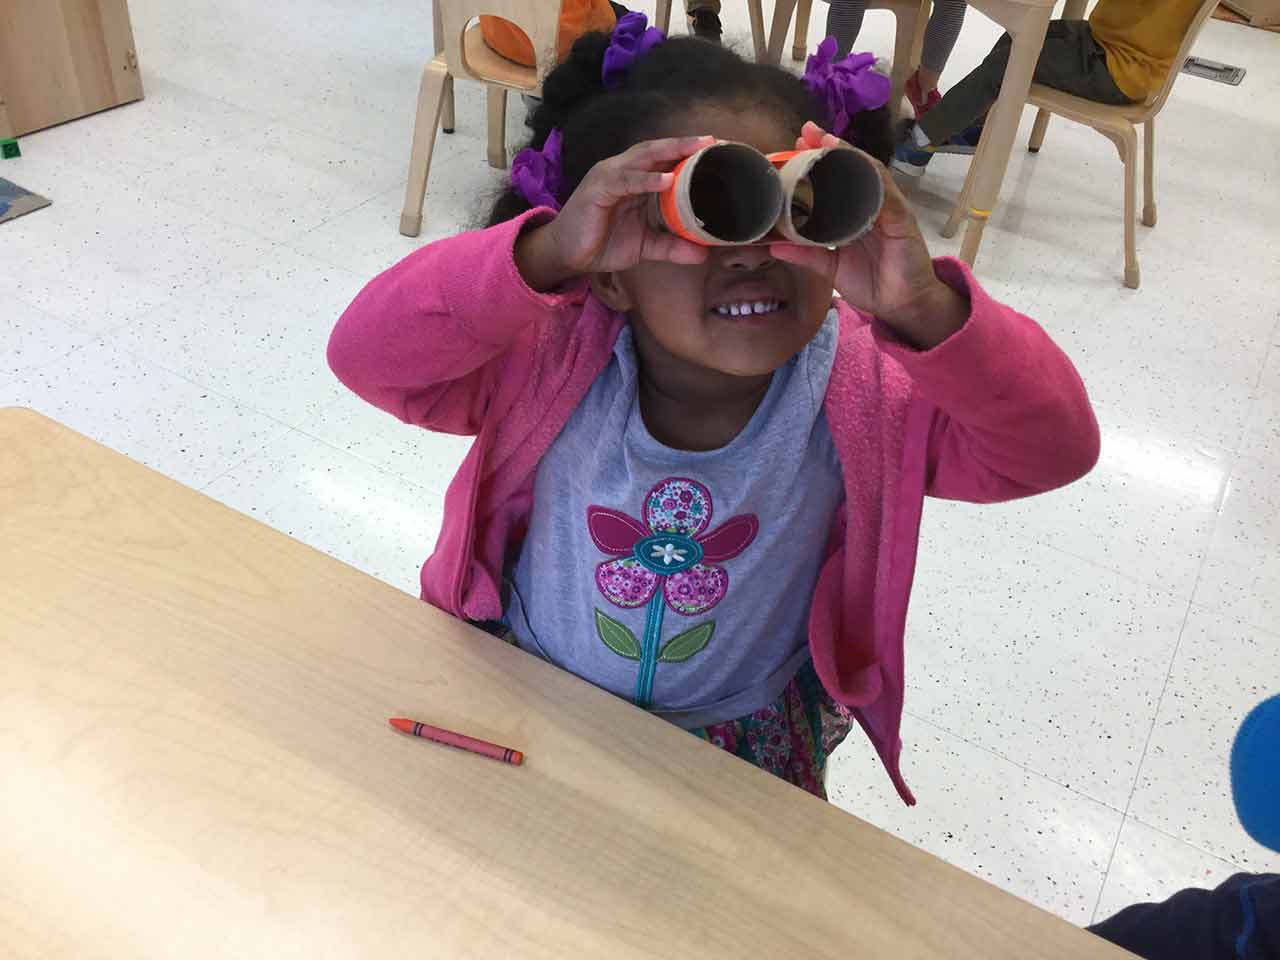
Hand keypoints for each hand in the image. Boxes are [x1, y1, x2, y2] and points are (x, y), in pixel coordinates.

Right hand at [517, 136, 712, 289]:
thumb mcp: (644, 246)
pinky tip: (666, 180)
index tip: (718, 152)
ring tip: (696, 150)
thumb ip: (671, 247)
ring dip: (670, 152)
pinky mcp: (597, 189)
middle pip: (657, 150)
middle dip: (685, 144)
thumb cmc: (602, 243)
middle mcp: (623, 171)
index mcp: (635, 180)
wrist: (568, 255)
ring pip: (643, 157)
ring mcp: (609, 176)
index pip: (665, 160)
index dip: (689, 154)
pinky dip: (646, 179)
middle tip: (713, 142)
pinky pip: (626, 180)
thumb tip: (702, 254)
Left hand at [770, 122, 966, 349]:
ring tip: (826, 140)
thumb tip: (774, 246)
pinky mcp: (901, 218)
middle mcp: (871, 205)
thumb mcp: (831, 267)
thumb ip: (806, 254)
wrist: (902, 306)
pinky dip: (871, 176)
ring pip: (867, 173)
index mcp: (854, 213)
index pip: (835, 180)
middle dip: (829, 148)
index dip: (817, 162)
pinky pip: (886, 192)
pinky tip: (856, 164)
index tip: (794, 147)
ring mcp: (888, 208)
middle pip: (850, 168)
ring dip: (848, 154)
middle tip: (805, 132)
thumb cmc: (872, 283)